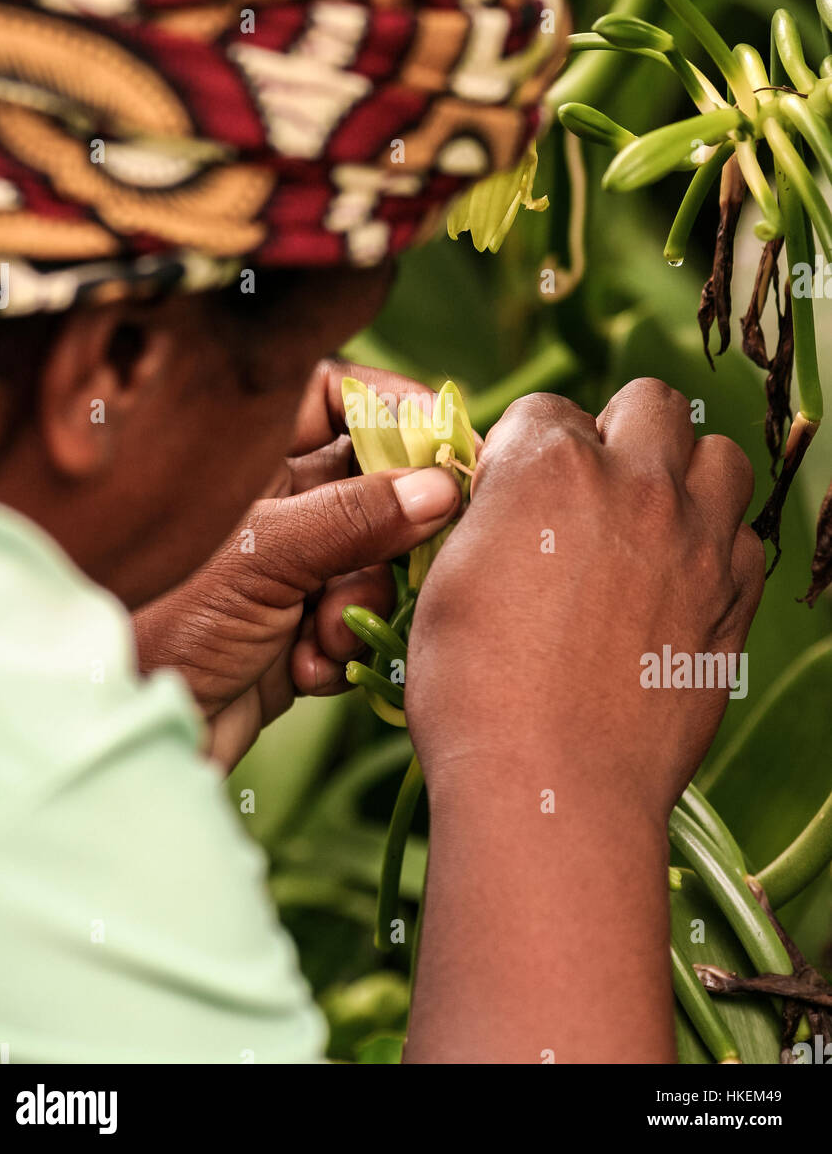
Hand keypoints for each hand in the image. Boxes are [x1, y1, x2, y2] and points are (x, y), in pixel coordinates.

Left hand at [135, 360, 460, 770]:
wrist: (121, 730)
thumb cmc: (161, 621)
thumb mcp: (261, 556)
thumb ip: (354, 517)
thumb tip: (439, 489)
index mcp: (241, 456)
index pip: (332, 396)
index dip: (392, 411)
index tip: (448, 446)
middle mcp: (266, 502)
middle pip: (367, 482)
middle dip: (392, 526)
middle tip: (427, 549)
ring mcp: (281, 567)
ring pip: (369, 558)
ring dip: (361, 600)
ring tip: (326, 634)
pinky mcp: (292, 629)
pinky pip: (352, 618)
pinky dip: (340, 645)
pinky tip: (307, 670)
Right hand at [406, 377, 764, 825]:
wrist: (551, 788)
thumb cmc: (475, 692)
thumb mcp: (446, 582)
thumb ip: (487, 518)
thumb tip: (504, 502)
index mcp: (550, 466)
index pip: (544, 409)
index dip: (522, 445)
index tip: (513, 485)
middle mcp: (635, 485)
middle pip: (648, 403)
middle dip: (616, 429)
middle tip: (589, 486)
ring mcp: (696, 542)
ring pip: (720, 457)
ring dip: (684, 473)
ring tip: (648, 518)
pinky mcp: (731, 603)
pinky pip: (745, 541)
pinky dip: (716, 547)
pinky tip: (678, 581)